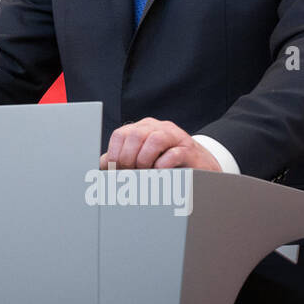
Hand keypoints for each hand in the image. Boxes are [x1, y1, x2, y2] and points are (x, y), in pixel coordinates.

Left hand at [99, 117, 222, 170]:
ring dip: (145, 160)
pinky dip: (163, 165)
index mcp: (142, 128)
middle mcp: (157, 128)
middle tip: (130, 175)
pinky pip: (174, 153)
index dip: (114, 155)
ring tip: (145, 174)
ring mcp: (175, 136)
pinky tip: (160, 173)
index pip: (120, 135)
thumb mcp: (142, 159)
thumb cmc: (166, 164)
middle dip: (128, 159)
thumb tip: (102, 165)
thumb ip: (122, 160)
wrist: (200, 167)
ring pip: (154, 140)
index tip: (115, 172)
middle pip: (134, 136)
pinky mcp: (189, 150)